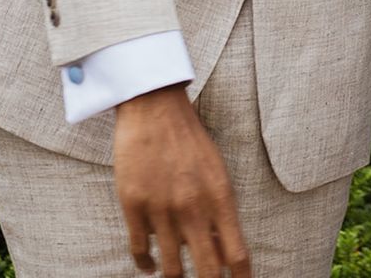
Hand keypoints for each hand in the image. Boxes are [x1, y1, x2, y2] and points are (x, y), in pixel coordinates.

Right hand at [114, 84, 250, 277]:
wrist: (156, 110)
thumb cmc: (191, 141)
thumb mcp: (216, 172)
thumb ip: (221, 211)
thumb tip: (225, 252)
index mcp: (220, 196)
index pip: (236, 253)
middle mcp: (193, 207)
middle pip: (206, 271)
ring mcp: (161, 209)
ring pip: (170, 268)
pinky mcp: (133, 205)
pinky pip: (140, 251)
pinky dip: (146, 265)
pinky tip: (150, 266)